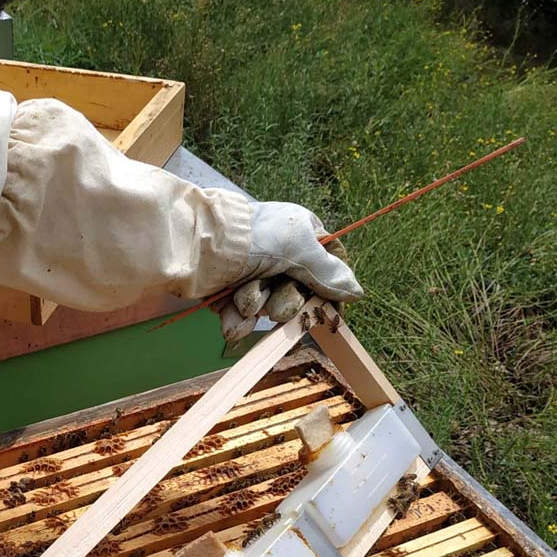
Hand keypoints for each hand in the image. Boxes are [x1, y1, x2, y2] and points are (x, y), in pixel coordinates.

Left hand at [219, 201, 360, 341]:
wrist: (198, 248)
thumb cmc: (252, 238)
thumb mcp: (299, 248)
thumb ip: (328, 272)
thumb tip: (357, 293)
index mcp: (301, 236)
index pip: (326, 271)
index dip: (326, 294)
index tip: (329, 314)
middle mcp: (279, 256)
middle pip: (297, 295)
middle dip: (284, 302)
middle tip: (275, 300)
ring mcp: (254, 274)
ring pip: (269, 309)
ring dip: (256, 306)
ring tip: (242, 295)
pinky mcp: (229, 292)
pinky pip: (243, 317)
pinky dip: (236, 319)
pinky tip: (229, 316)